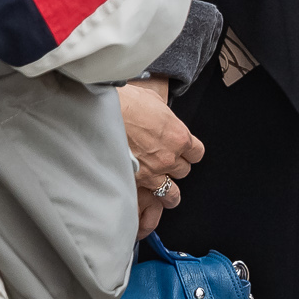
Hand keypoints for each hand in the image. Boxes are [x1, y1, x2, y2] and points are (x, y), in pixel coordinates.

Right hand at [122, 78, 200, 236]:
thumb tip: (162, 118)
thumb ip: (164, 116)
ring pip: (171, 193)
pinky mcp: (136, 182)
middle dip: (175, 168)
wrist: (101, 114)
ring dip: (168, 190)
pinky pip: (149, 198)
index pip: (197, 153)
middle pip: (184, 172)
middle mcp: (170, 157)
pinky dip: (147, 198)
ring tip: (163, 191)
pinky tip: (143, 195)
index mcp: (179, 136)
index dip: (190, 153)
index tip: (184, 153)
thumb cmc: (126, 102)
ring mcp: (153, 172)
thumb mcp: (154, 100)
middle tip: (166, 165)